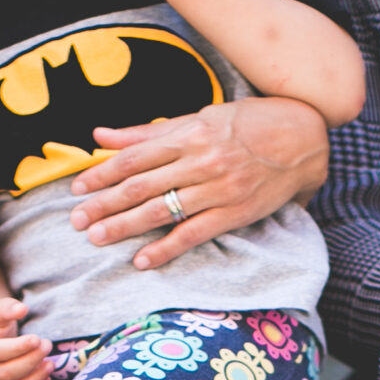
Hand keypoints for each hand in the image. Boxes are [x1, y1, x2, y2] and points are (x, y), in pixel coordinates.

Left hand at [66, 97, 329, 270]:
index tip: (77, 189)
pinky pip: (193, 234)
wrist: (302, 138)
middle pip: (141, 185)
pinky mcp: (234, 213)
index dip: (102, 173)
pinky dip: (166, 248)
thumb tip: (102, 135)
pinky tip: (142, 260)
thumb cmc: (247, 125)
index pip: (134, 157)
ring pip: (162, 210)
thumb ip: (149, 132)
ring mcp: (217, 189)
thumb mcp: (198, 119)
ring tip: (97, 239)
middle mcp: (200, 161)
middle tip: (76, 222)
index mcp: (188, 135)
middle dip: (105, 204)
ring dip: (125, 226)